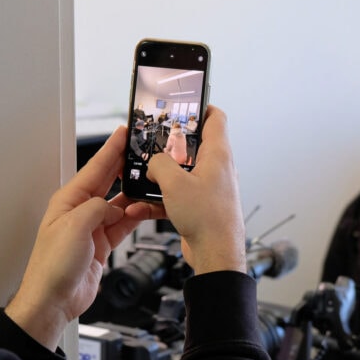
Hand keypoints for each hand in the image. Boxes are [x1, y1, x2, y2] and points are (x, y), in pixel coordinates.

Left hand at [6, 126, 154, 349]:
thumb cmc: (52, 267)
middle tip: (142, 149)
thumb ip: (97, 209)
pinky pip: (124, 223)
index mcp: (69, 201)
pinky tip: (146, 210)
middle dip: (125, 164)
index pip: (95, 168)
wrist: (54, 300)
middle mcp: (81, 211)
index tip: (124, 132)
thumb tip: (114, 205)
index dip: (111, 149)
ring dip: (135, 195)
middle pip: (108, 180)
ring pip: (120, 203)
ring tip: (152, 183)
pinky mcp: (102, 243)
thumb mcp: (75, 228)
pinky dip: (136, 216)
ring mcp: (92, 227)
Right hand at [144, 105, 245, 274]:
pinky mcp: (200, 206)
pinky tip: (142, 206)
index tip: (184, 104)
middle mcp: (216, 169)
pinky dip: (160, 199)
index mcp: (218, 155)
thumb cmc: (208, 219)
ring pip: (182, 172)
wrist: (216, 255)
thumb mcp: (174, 183)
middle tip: (153, 142)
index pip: (216, 118)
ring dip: (161, 175)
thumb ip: (159, 164)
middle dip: (170, 145)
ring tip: (144, 176)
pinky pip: (176, 196)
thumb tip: (153, 163)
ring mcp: (209, 188)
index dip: (201, 107)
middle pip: (194, 145)